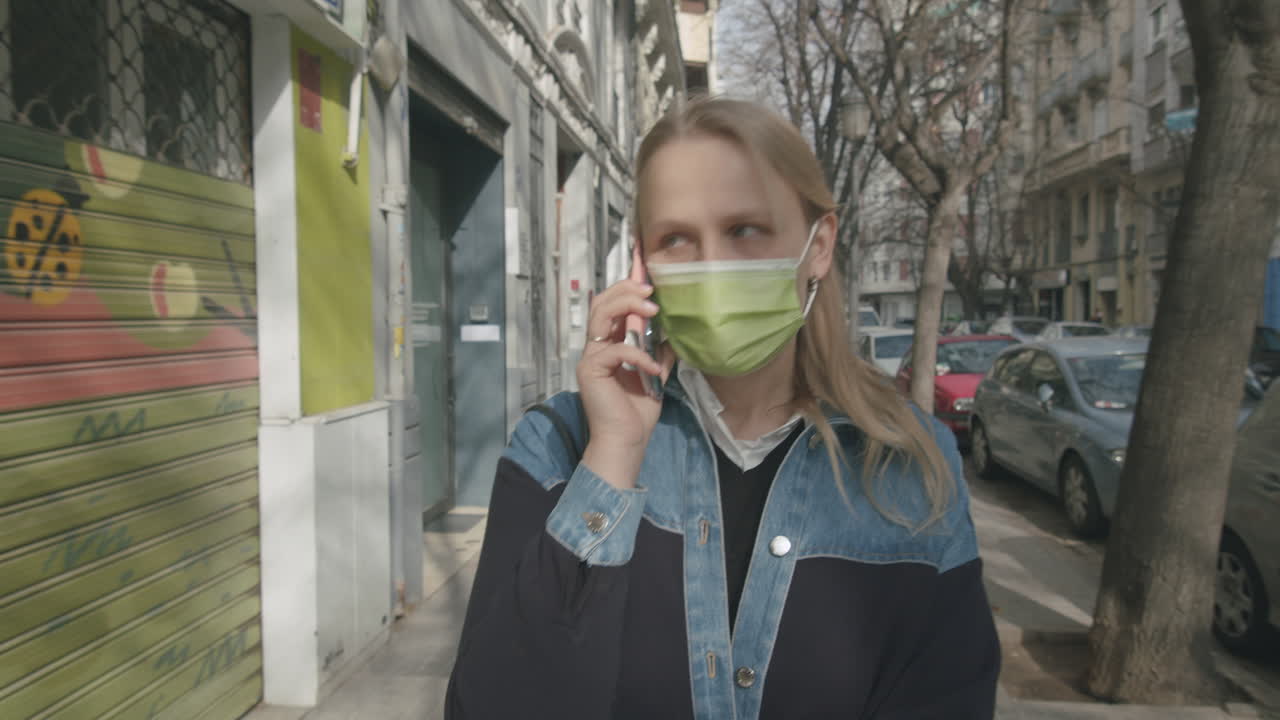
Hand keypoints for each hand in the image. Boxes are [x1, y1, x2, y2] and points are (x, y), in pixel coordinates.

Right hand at [576, 278, 675, 488]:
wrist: (627, 441)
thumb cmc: (637, 413)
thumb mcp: (655, 374)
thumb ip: (660, 351)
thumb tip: (676, 331)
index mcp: (609, 345)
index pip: (612, 307)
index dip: (625, 287)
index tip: (644, 272)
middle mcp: (596, 348)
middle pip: (601, 302)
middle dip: (625, 290)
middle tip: (650, 290)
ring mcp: (590, 357)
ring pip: (600, 316)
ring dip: (627, 307)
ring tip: (652, 309)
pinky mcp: (590, 370)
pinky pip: (616, 350)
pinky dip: (638, 355)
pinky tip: (653, 368)